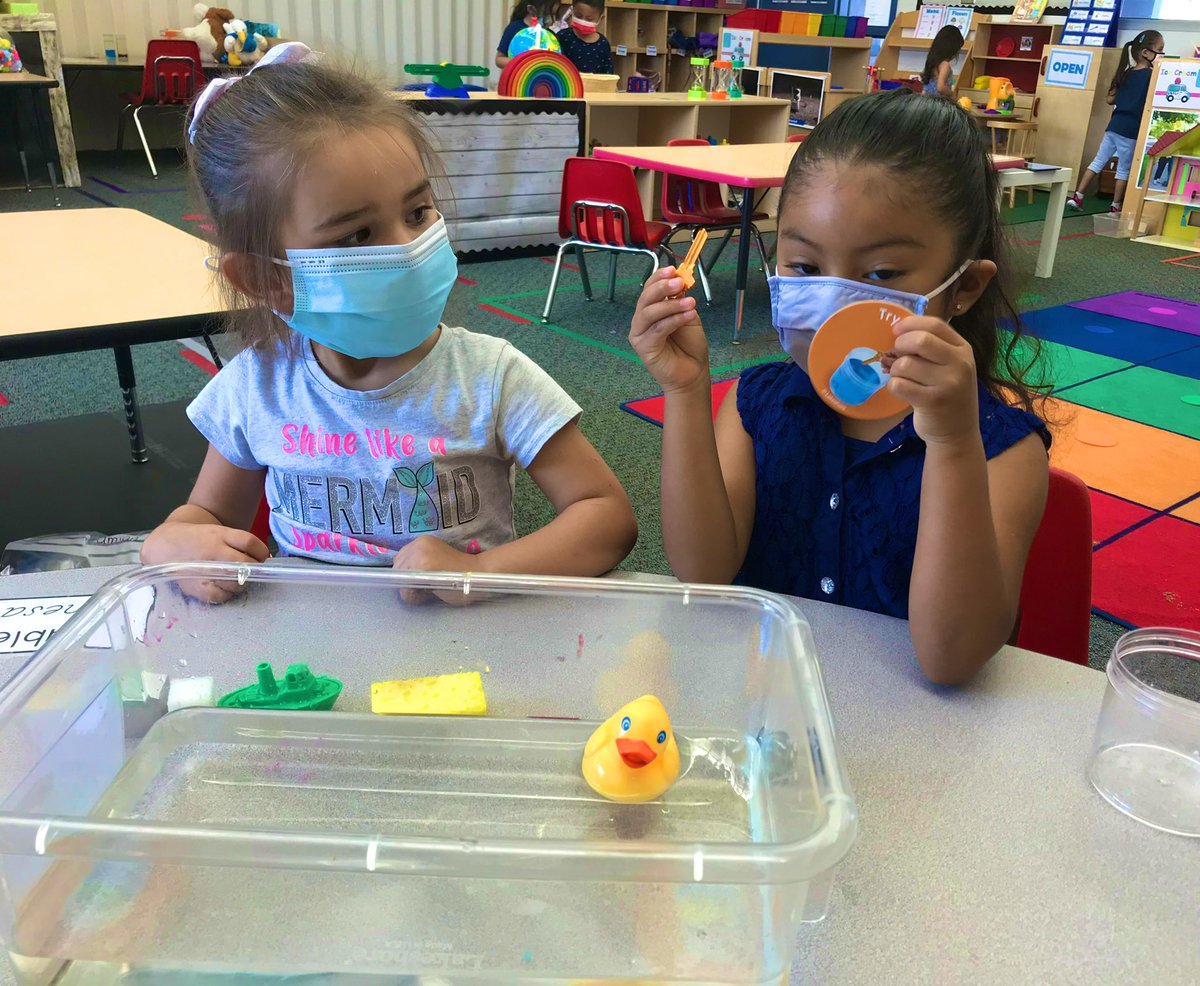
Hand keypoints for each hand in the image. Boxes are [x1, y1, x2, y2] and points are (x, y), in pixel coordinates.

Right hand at [141, 522, 269, 603]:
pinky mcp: (197, 588)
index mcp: (219, 535)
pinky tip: (224, 586)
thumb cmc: (199, 540)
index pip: (250, 543)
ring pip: (237, 583)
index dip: (261, 552)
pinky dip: (228, 593)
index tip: (261, 557)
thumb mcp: (219, 532)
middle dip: (254, 569)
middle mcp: (212, 552)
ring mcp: (205, 571)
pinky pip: (222, 596)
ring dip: (243, 583)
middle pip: (246, 565)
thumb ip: (241, 543)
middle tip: (252, 570)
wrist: (167, 545)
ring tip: (236, 578)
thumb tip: (264, 559)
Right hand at [392, 535, 479, 605]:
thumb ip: (416, 590)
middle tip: (421, 589)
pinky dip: (409, 562)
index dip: (409, 593)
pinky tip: (421, 568)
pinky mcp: (425, 539)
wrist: (478, 571)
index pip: (402, 582)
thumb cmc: (461, 588)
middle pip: (398, 570)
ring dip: (407, 571)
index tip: (420, 596)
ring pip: (399, 560)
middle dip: (407, 582)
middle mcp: (419, 548)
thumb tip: (407, 589)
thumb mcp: (436, 594)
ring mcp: (421, 541)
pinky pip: (406, 552)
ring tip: (422, 578)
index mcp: (422, 563)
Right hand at [629, 267, 709, 394]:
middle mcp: (641, 320)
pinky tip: (689, 315)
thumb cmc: (689, 345)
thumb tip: (679, 281)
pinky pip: (658, 329)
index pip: (649, 288)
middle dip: (662, 287)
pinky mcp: (644, 347)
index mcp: (650, 310)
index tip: (673, 270)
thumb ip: (681, 300)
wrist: (692, 372)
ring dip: (670, 305)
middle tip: (679, 282)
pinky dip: (674, 320)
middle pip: (645, 299)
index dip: (659, 277)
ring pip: (650, 313)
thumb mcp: (688, 315)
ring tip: (690, 302)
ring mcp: (640, 334)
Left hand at [886, 316, 979, 447]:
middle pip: (920, 340)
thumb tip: (898, 330)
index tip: (896, 330)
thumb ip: (932, 348)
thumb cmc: (947, 395)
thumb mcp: (950, 367)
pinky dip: (894, 386)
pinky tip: (904, 392)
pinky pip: (899, 384)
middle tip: (897, 356)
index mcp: (963, 349)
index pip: (935, 325)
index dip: (910, 323)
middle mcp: (959, 363)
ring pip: (905, 364)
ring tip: (904, 379)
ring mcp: (948, 383)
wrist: (957, 433)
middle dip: (900, 345)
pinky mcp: (932, 401)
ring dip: (896, 370)